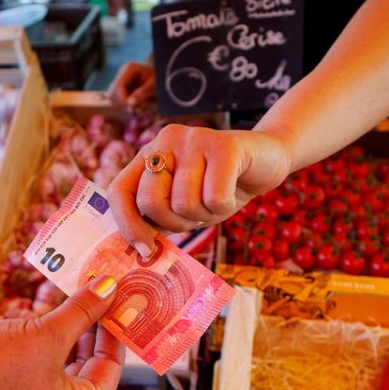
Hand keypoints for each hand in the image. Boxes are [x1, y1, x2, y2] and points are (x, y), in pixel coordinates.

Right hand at [0, 276, 124, 389]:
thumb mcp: (46, 335)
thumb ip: (82, 311)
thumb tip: (110, 288)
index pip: (111, 369)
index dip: (116, 332)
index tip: (120, 299)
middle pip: (90, 364)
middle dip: (96, 326)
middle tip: (105, 291)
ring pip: (65, 358)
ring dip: (74, 326)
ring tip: (83, 290)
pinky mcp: (14, 386)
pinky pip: (43, 357)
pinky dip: (51, 333)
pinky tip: (55, 306)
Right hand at [108, 61, 156, 107]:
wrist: (162, 80)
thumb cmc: (160, 81)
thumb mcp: (155, 85)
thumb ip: (144, 92)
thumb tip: (130, 103)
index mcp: (130, 68)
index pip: (118, 85)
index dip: (123, 99)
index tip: (132, 109)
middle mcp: (122, 72)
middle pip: (113, 92)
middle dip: (123, 103)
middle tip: (136, 110)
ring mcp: (120, 80)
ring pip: (112, 97)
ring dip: (123, 106)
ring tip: (138, 109)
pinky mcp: (120, 88)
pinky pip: (116, 100)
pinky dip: (124, 106)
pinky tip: (135, 107)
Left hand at [108, 124, 290, 254]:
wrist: (267, 161)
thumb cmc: (222, 187)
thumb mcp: (185, 205)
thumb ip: (160, 217)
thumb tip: (141, 248)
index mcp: (150, 155)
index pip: (121, 190)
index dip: (128, 224)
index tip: (145, 250)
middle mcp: (166, 141)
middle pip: (151, 201)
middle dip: (176, 222)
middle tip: (196, 216)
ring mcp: (194, 139)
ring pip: (184, 203)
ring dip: (205, 214)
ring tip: (217, 199)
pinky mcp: (223, 145)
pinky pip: (215, 197)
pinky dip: (225, 206)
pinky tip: (233, 192)